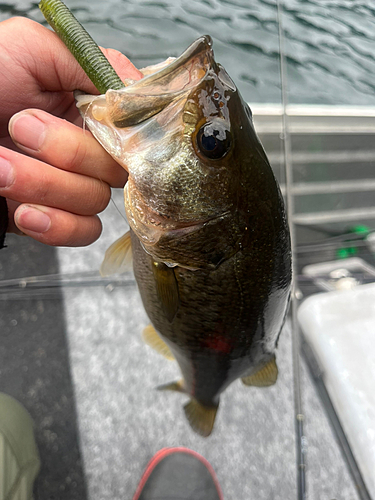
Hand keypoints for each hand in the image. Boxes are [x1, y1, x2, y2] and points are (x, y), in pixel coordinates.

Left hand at [0, 17, 141, 245]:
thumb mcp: (30, 48)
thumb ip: (89, 61)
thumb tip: (133, 89)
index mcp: (85, 109)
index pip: (133, 130)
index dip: (123, 133)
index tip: (93, 123)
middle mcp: (85, 148)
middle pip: (116, 170)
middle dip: (69, 153)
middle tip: (22, 129)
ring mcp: (69, 184)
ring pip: (95, 201)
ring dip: (46, 185)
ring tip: (1, 166)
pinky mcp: (53, 217)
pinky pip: (82, 233)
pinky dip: (56, 225)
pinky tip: (24, 210)